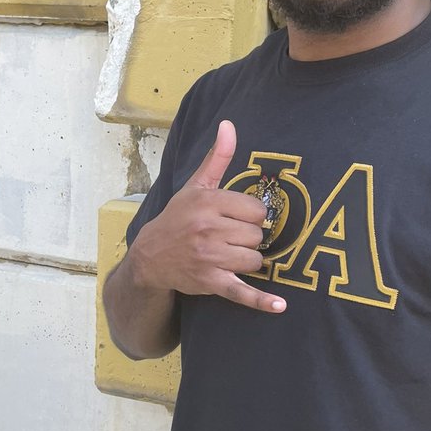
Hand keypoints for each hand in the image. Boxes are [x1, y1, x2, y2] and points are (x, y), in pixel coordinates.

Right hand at [130, 120, 286, 312]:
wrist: (151, 256)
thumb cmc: (178, 218)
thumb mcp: (196, 186)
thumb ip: (218, 157)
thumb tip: (229, 124)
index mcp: (208, 203)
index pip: (257, 210)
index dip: (252, 216)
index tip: (237, 218)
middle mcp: (209, 229)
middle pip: (257, 236)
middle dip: (247, 238)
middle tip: (228, 238)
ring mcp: (210, 258)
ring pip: (255, 260)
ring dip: (248, 260)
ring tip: (228, 255)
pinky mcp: (211, 282)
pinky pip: (242, 292)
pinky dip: (261, 301)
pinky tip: (280, 306)